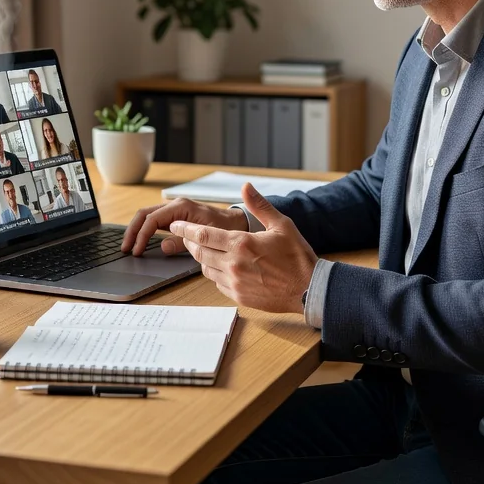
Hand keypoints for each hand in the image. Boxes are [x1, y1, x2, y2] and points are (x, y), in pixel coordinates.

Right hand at [122, 197, 247, 255]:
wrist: (235, 223)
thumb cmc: (224, 228)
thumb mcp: (204, 236)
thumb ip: (182, 242)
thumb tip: (161, 247)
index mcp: (181, 207)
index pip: (152, 219)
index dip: (142, 235)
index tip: (137, 251)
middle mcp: (175, 205)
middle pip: (144, 214)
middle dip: (132, 231)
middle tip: (125, 249)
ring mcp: (174, 210)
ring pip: (146, 216)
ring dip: (136, 230)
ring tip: (128, 246)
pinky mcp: (175, 217)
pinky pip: (154, 221)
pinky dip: (144, 230)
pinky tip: (140, 241)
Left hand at [169, 183, 316, 313]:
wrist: (309, 289)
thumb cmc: (297, 256)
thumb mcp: (281, 224)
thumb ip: (259, 205)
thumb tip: (246, 186)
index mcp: (241, 244)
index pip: (203, 234)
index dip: (185, 229)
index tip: (174, 225)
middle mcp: (234, 264)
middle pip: (199, 251)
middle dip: (189, 242)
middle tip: (185, 235)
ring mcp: (235, 283)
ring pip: (205, 268)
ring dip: (201, 257)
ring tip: (203, 248)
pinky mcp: (239, 297)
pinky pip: (217, 283)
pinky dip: (214, 272)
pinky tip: (219, 266)